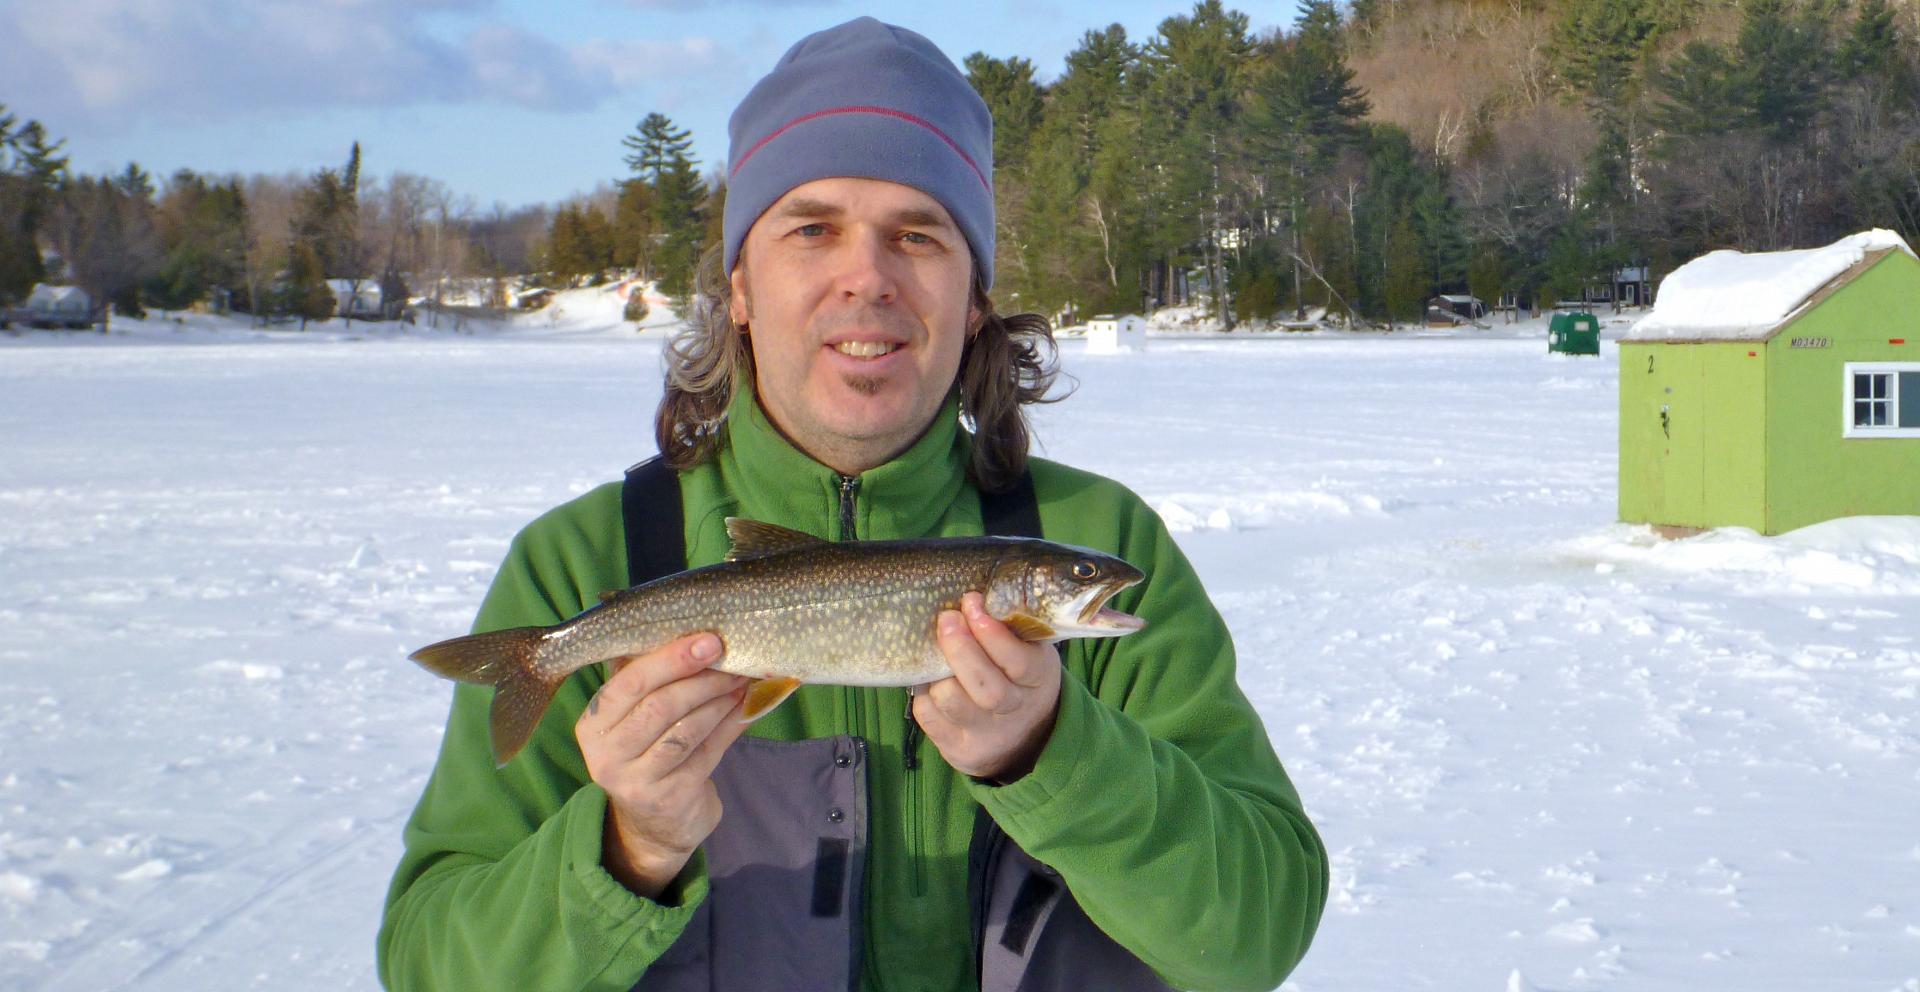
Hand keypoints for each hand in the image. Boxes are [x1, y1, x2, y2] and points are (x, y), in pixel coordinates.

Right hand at [575, 632, 747, 899]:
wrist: (654, 825)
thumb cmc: (648, 751)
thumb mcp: (635, 715)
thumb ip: (649, 675)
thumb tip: (692, 625)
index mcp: (593, 723)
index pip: (629, 683)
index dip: (670, 659)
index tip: (708, 639)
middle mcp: (606, 754)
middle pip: (659, 706)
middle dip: (701, 677)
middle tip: (733, 657)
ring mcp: (636, 780)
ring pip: (685, 728)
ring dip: (720, 699)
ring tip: (744, 678)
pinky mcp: (669, 799)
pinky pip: (707, 751)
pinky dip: (730, 724)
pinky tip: (746, 706)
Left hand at [915, 592, 1062, 782]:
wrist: (1026, 736)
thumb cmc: (1019, 675)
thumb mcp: (1029, 649)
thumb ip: (1011, 625)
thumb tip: (976, 593)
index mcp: (1038, 679)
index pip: (1018, 662)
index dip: (991, 633)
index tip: (971, 601)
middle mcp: (1016, 711)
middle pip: (986, 688)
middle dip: (960, 649)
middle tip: (946, 618)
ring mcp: (987, 734)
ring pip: (951, 701)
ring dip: (935, 671)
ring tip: (935, 649)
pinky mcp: (960, 750)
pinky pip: (928, 716)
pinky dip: (922, 692)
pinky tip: (930, 677)